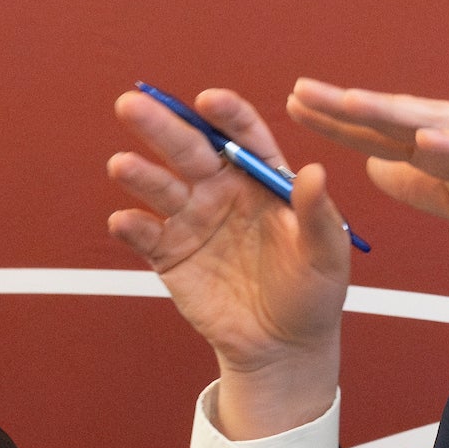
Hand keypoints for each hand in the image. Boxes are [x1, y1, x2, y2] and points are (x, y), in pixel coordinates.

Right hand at [108, 87, 345, 439]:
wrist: (282, 346)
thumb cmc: (313, 292)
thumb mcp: (327, 255)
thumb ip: (317, 215)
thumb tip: (315, 172)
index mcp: (262, 178)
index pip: (242, 135)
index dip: (226, 115)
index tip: (209, 100)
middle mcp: (222, 189)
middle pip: (189, 149)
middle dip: (162, 126)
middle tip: (132, 104)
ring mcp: (192, 220)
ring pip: (160, 187)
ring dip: (139, 174)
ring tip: (121, 165)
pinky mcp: (169, 254)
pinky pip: (145, 235)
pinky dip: (131, 227)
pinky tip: (124, 222)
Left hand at [287, 80, 448, 254]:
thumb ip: (422, 187)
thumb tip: (375, 168)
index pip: (384, 134)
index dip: (341, 122)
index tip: (296, 109)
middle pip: (397, 117)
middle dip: (348, 107)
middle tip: (300, 93)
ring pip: (435, 120)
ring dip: (391, 111)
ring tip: (348, 103)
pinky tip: (425, 137)